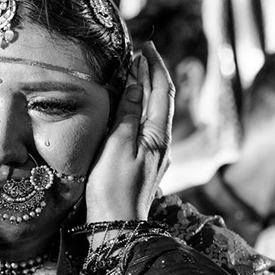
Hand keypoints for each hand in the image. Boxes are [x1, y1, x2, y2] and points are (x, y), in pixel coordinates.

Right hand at [85, 42, 173, 223]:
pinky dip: (140, 110)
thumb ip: (128, 114)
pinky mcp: (145, 166)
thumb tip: (136, 84)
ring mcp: (155, 156)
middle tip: (141, 53)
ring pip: (154, 115)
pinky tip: (131, 109)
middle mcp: (161, 144)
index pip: (161, 92)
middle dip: (151, 75)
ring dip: (146, 91)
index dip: (154, 68)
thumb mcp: (117, 146)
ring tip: (136, 73)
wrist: (117, 227)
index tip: (146, 47)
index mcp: (157, 136)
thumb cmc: (112, 189)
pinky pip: (146, 128)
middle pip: (160, 101)